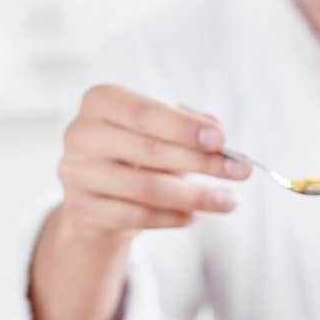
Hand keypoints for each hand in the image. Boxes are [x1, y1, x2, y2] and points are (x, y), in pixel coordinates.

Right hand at [55, 84, 250, 241]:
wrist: (96, 192)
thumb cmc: (137, 149)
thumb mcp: (161, 128)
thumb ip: (190, 125)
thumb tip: (219, 134)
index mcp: (102, 101)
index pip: (146, 113)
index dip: (184, 127)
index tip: (222, 140)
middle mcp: (82, 134)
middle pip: (150, 151)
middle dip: (202, 163)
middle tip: (241, 172)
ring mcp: (77, 173)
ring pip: (146, 189)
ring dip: (195, 197)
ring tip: (229, 201)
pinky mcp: (81, 209)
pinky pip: (136, 217)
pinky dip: (171, 218)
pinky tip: (194, 216)